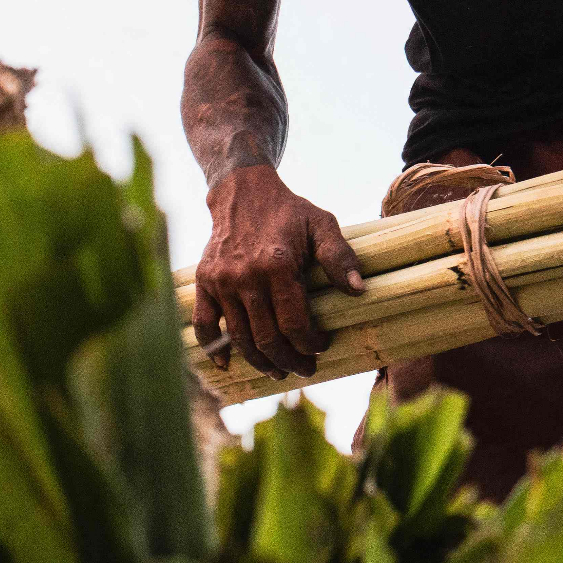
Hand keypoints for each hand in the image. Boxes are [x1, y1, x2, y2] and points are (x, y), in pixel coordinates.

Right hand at [193, 164, 364, 377]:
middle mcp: (246, 276)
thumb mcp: (322, 224)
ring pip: (239, 337)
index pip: (294, 323)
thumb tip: (359, 291)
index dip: (310, 344)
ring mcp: (221, 281)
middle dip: (288, 361)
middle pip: (267, 337)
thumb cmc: (289, 211)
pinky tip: (227, 363)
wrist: (242, 191)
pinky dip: (213, 348)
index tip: (322, 346)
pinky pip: (204, 323)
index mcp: (277, 265)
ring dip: (259, 361)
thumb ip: (340, 257)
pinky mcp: (204, 281)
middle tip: (304, 369)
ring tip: (277, 371)